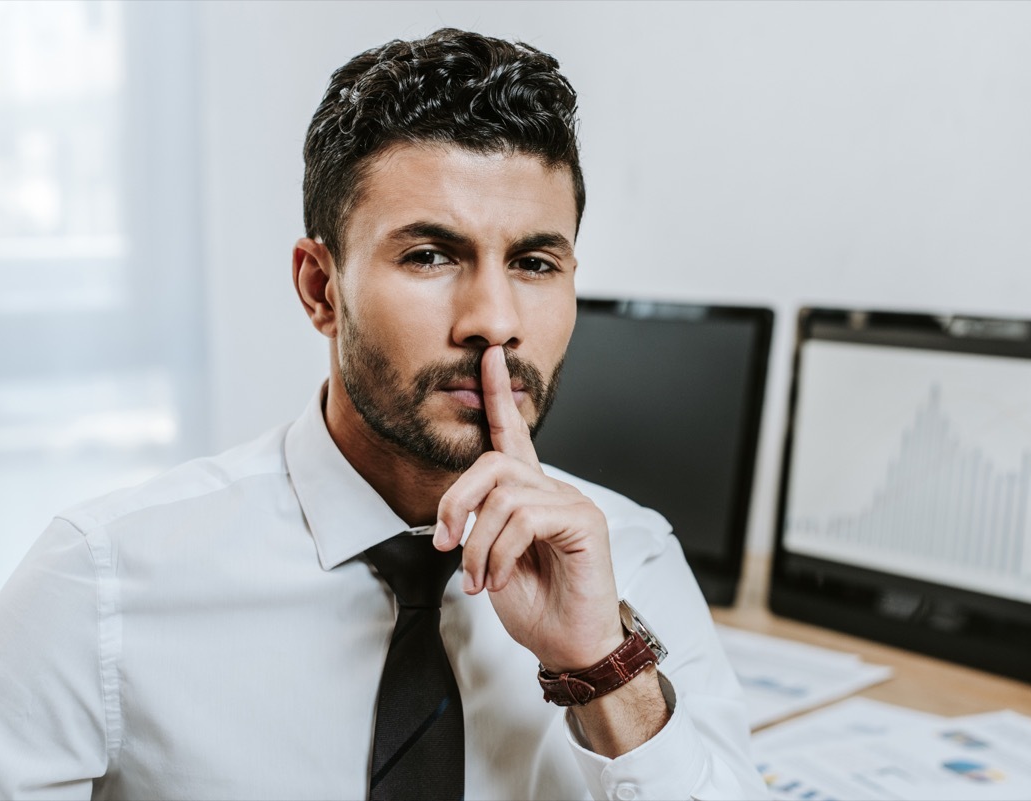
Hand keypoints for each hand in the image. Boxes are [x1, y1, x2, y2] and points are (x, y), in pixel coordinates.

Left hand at [433, 345, 623, 672]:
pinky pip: (525, 519)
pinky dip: (500, 554)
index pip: (514, 436)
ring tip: (480, 579)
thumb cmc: (538, 607)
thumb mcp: (491, 563)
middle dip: (456, 503)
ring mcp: (571, 503)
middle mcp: (552, 490)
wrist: (572, 647)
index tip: (488, 358)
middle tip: (446, 545)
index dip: (499, 396)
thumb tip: (454, 518)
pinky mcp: (584, 521)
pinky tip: (502, 579)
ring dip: (478, 544)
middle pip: (492, 463)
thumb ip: (479, 528)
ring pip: (503, 495)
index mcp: (530, 496)